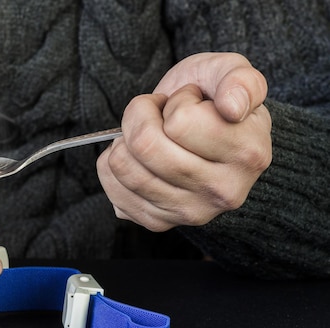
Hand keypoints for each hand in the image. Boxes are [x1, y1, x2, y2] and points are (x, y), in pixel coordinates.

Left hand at [97, 52, 271, 230]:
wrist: (204, 138)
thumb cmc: (214, 101)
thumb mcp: (231, 73)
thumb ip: (241, 81)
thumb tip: (232, 106)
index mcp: (248, 154)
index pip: (179, 122)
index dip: (178, 101)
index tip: (191, 102)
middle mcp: (223, 192)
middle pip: (144, 145)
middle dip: (141, 115)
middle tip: (159, 113)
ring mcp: (190, 212)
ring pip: (123, 166)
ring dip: (125, 139)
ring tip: (149, 135)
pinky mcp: (158, 223)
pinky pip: (111, 186)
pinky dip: (112, 163)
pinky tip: (137, 158)